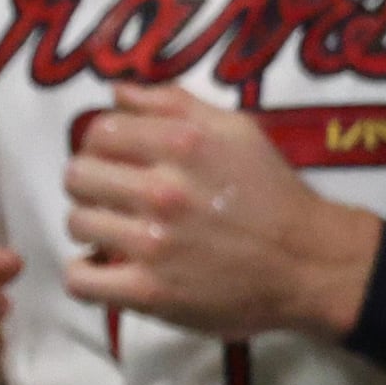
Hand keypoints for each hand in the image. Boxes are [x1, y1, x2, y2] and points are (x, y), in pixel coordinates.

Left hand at [61, 84, 380, 338]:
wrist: (310, 263)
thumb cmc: (274, 195)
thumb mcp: (239, 132)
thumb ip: (175, 104)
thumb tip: (117, 93)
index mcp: (185, 145)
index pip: (101, 131)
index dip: (101, 143)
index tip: (116, 158)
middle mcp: (165, 191)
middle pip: (77, 175)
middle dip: (92, 182)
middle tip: (114, 195)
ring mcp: (154, 244)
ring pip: (76, 223)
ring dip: (92, 226)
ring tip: (117, 231)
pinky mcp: (150, 291)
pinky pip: (80, 280)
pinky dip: (83, 273)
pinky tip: (103, 267)